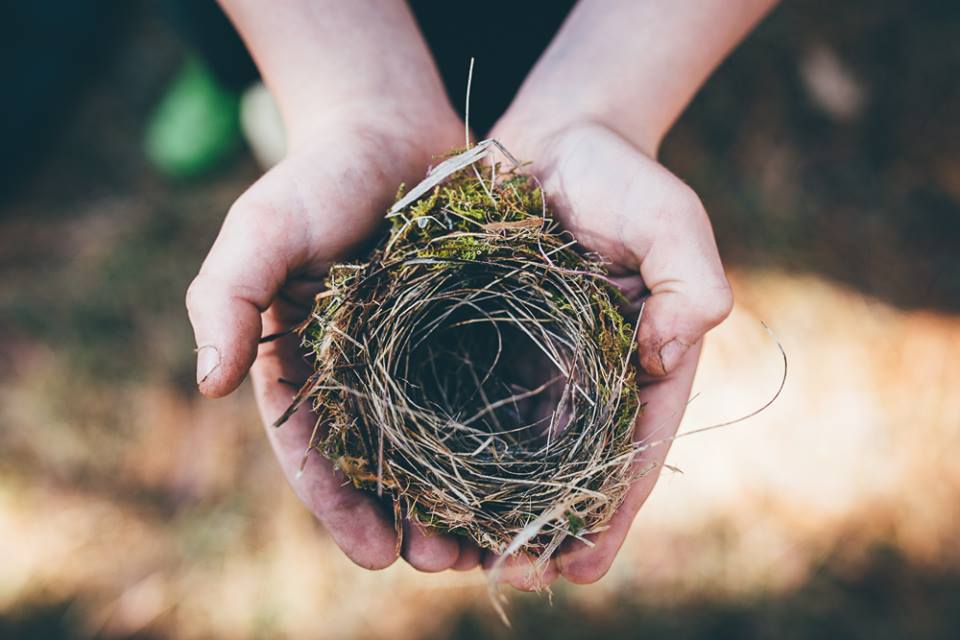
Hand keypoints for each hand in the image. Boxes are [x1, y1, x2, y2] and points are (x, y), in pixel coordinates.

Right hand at [186, 102, 484, 572]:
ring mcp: (414, 355)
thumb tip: (207, 386)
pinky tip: (530, 472)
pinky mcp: (467, 331)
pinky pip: (483, 392)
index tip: (374, 554)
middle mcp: (359, 373)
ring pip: (438, 441)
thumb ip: (226, 299)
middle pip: (382, 464)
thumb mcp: (261, 229)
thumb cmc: (316, 178)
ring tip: (490, 542)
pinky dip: (501, 436)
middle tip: (445, 564)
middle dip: (409, 519)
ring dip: (460, 497)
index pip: (315, 451)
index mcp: (304, 365)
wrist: (387, 128)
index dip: (340, 506)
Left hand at [484, 119, 732, 586]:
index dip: (609, 511)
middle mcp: (582, 379)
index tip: (583, 567)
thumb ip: (690, 274)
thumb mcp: (668, 215)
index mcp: (636, 365)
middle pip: (564, 470)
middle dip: (537, 528)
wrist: (552, 143)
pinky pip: (454, 404)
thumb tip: (680, 341)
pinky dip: (439, 448)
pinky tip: (410, 485)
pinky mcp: (471, 342)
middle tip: (505, 575)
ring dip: (479, 505)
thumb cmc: (620, 179)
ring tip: (444, 551)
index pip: (629, 452)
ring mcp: (526, 365)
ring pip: (505, 451)